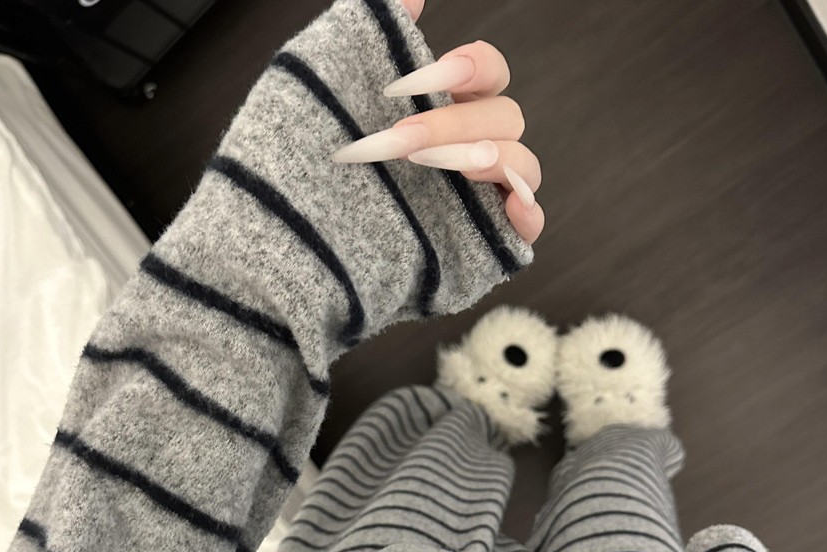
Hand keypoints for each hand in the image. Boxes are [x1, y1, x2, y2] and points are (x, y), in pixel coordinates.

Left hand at [332, 0, 543, 244]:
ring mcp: (481, 198)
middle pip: (507, 117)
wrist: (297, 243)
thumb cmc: (311, 164)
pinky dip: (528, 214)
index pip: (489, 72)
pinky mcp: (484, 243)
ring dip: (491, 160)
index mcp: (445, 109)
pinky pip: (529, 226)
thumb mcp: (331, 90)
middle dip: (456, 125)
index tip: (413, 82)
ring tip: (444, 171)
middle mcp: (469, 149)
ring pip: (524, 165)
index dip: (469, 68)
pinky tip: (511, 208)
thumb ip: (374, 32)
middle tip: (401, 142)